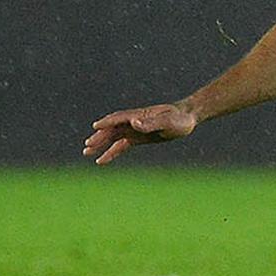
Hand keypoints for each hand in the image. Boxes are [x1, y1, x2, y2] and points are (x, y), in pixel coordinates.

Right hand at [83, 103, 197, 164]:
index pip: (120, 118)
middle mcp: (134, 121)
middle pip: (113, 129)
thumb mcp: (169, 122)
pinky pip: (121, 145)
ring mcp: (135, 129)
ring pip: (114, 137)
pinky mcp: (138, 137)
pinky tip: (102, 160)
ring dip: (101, 144)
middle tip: (87, 146)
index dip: (108, 122)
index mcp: (140, 115)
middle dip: (100, 136)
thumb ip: (152, 123)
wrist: (188, 118)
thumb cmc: (180, 119)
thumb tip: (134, 123)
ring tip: (87, 152)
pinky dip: (111, 151)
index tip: (96, 127)